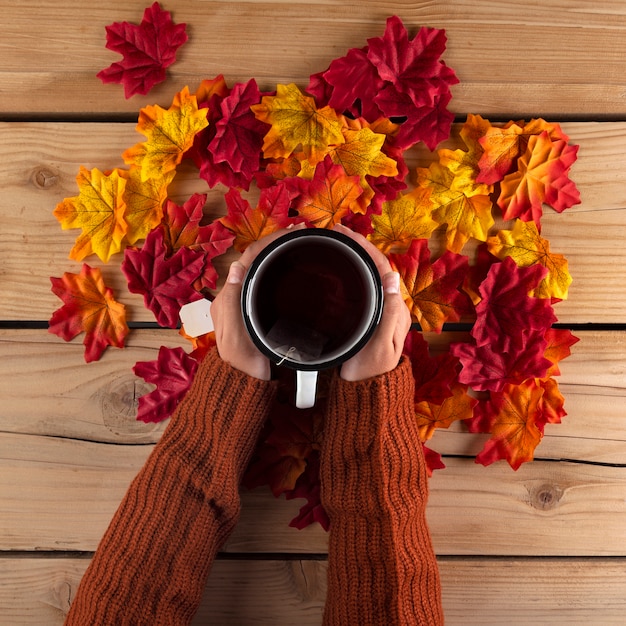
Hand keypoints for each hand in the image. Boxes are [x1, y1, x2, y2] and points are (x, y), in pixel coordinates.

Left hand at [210, 225, 305, 379]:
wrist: (247, 382)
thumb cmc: (242, 361)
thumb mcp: (234, 334)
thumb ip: (231, 302)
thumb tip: (237, 266)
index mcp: (229, 296)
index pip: (248, 257)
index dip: (270, 240)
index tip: (293, 231)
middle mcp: (236, 293)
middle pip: (256, 257)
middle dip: (277, 241)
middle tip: (303, 232)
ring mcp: (248, 300)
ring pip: (263, 267)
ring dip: (280, 251)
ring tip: (302, 242)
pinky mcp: (259, 307)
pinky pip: (269, 280)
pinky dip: (282, 267)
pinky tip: (296, 265)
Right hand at [333, 224, 410, 381]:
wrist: (366, 391)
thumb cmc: (371, 371)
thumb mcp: (381, 344)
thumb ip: (389, 312)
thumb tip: (392, 277)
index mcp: (396, 309)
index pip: (384, 268)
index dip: (366, 247)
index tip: (346, 233)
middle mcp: (391, 306)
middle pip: (377, 267)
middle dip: (359, 246)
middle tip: (336, 232)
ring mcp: (379, 311)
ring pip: (369, 275)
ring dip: (355, 256)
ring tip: (336, 243)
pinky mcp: (368, 316)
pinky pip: (362, 286)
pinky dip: (351, 271)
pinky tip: (338, 268)